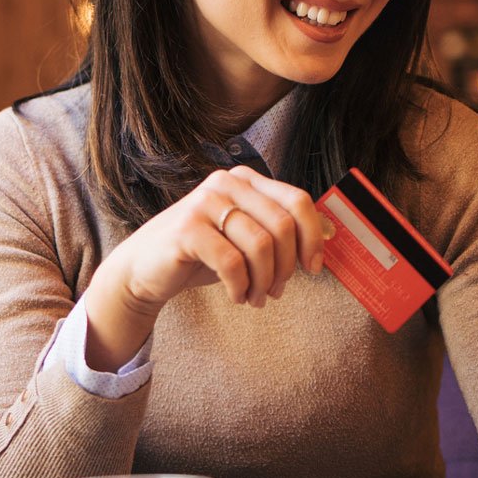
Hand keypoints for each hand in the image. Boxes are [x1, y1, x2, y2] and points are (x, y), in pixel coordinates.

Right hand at [82, 166, 331, 370]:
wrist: (144, 269)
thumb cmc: (203, 254)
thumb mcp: (248, 239)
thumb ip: (284, 231)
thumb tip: (333, 233)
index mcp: (246, 179)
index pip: (298, 200)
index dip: (313, 236)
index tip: (313, 268)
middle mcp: (227, 182)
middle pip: (282, 225)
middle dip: (287, 267)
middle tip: (276, 292)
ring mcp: (205, 201)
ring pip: (260, 245)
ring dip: (264, 281)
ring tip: (255, 297)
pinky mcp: (187, 228)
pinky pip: (232, 262)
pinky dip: (240, 287)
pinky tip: (236, 295)